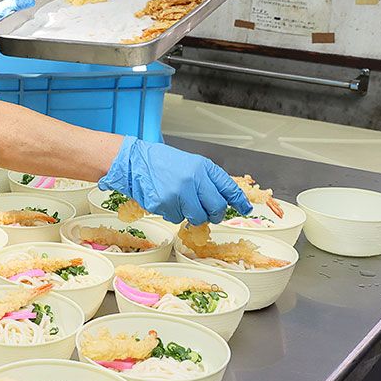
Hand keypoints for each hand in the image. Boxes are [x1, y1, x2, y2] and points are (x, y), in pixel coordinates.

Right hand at [100, 137, 250, 224]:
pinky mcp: (164, 204)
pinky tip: (167, 201)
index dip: (239, 201)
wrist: (135, 162)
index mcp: (203, 167)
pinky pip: (176, 218)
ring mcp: (178, 193)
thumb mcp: (191, 164)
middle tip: (207, 213)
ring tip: (181, 202)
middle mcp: (193, 180)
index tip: (245, 208)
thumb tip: (226, 199)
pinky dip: (173, 213)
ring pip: (197, 218)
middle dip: (214, 214)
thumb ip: (209, 180)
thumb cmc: (163, 162)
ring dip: (192, 215)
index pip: (229, 188)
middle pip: (216, 208)